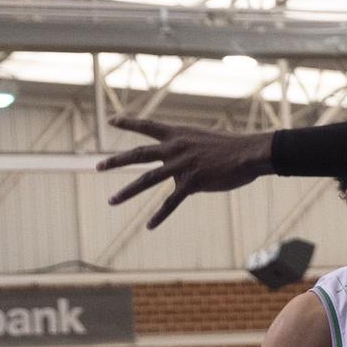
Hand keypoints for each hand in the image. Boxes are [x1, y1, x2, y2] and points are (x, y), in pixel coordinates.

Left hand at [97, 118, 274, 229]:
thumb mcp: (205, 142)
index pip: (149, 126)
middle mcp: (175, 148)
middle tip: (97, 167)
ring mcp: (181, 166)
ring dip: (127, 192)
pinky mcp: (192, 183)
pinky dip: (160, 215)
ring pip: (147, 180)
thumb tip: (179, 180)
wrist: (248, 153)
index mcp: (179, 134)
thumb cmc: (233, 147)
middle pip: (139, 155)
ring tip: (111, 201)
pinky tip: (149, 226)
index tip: (112, 121)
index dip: (129, 123)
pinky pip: (171, 202)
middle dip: (115, 161)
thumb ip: (188, 156)